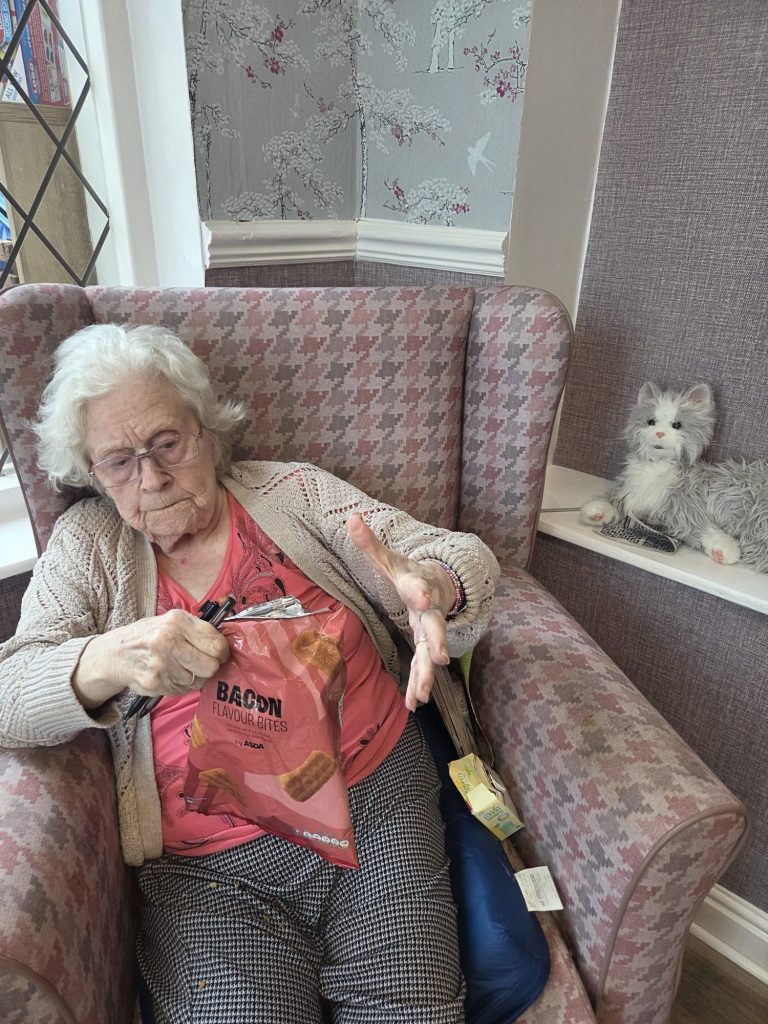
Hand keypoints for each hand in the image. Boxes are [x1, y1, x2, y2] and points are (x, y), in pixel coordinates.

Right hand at [72, 610, 230, 709]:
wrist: (115, 653)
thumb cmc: (149, 635)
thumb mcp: (171, 621)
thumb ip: (197, 630)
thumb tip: (225, 644)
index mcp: (176, 621)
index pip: (216, 644)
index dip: (222, 651)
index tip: (219, 653)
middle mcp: (167, 641)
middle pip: (210, 666)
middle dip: (210, 666)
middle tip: (202, 662)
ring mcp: (160, 664)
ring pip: (198, 680)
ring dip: (194, 677)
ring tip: (181, 666)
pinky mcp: (154, 683)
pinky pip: (183, 690)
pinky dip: (181, 685)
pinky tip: (170, 674)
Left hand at [347, 513, 453, 711]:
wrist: (441, 585)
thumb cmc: (410, 574)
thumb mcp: (390, 559)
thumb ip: (370, 543)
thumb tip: (350, 518)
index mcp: (419, 586)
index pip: (419, 587)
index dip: (420, 591)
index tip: (422, 597)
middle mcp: (430, 611)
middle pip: (434, 627)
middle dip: (436, 642)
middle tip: (439, 658)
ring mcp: (431, 631)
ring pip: (430, 655)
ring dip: (426, 676)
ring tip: (421, 696)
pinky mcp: (427, 646)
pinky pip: (423, 667)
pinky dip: (418, 684)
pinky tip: (413, 704)